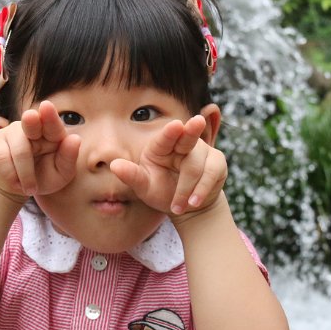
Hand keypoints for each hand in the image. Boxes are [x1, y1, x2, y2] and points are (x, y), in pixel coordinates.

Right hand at [0, 100, 80, 200]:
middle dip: (31, 120)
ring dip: (25, 174)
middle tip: (31, 117)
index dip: (49, 115)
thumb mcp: (60, 174)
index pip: (52, 123)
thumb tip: (75, 139)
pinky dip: (10, 175)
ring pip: (19, 149)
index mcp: (52, 133)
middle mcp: (32, 128)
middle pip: (30, 121)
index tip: (46, 106)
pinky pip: (1, 157)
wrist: (16, 186)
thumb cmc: (43, 177)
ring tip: (30, 188)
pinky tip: (16, 182)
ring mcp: (11, 131)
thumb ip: (69, 159)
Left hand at [110, 115, 226, 215]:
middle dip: (193, 129)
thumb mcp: (144, 187)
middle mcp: (182, 144)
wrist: (187, 207)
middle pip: (189, 136)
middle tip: (196, 122)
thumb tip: (114, 166)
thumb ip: (131, 176)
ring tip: (178, 207)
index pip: (165, 137)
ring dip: (187, 189)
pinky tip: (193, 203)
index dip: (171, 131)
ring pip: (197, 165)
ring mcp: (202, 151)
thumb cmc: (161, 192)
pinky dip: (201, 190)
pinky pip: (211, 173)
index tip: (176, 126)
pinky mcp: (216, 162)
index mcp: (160, 146)